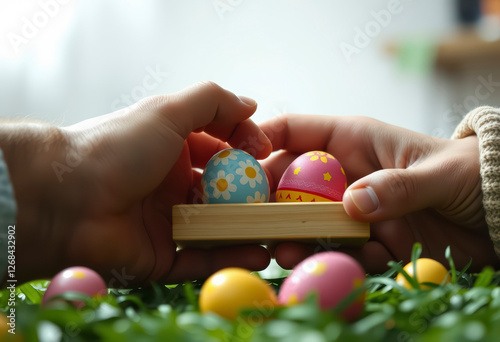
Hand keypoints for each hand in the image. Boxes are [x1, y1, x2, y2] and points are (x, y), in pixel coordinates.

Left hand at [0, 82, 271, 284]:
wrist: (65, 196)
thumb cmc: (117, 147)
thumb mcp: (167, 111)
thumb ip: (211, 102)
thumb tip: (251, 105)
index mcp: (172, 150)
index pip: (220, 147)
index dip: (245, 148)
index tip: (264, 152)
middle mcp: (172, 186)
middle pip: (223, 191)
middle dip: (253, 194)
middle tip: (280, 198)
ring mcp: (168, 223)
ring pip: (217, 228)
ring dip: (249, 230)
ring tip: (279, 232)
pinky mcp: (162, 257)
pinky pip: (202, 260)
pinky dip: (230, 259)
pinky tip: (260, 255)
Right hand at [260, 114, 498, 272]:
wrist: (498, 216)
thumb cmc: (470, 175)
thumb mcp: (439, 174)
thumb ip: (397, 186)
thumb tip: (352, 203)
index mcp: (352, 140)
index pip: (293, 131)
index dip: (259, 140)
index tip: (236, 161)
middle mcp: (344, 174)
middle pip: (288, 183)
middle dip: (269, 201)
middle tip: (253, 222)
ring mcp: (352, 209)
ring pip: (308, 222)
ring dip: (295, 238)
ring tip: (286, 254)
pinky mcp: (366, 239)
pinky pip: (339, 250)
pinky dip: (337, 260)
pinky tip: (350, 266)